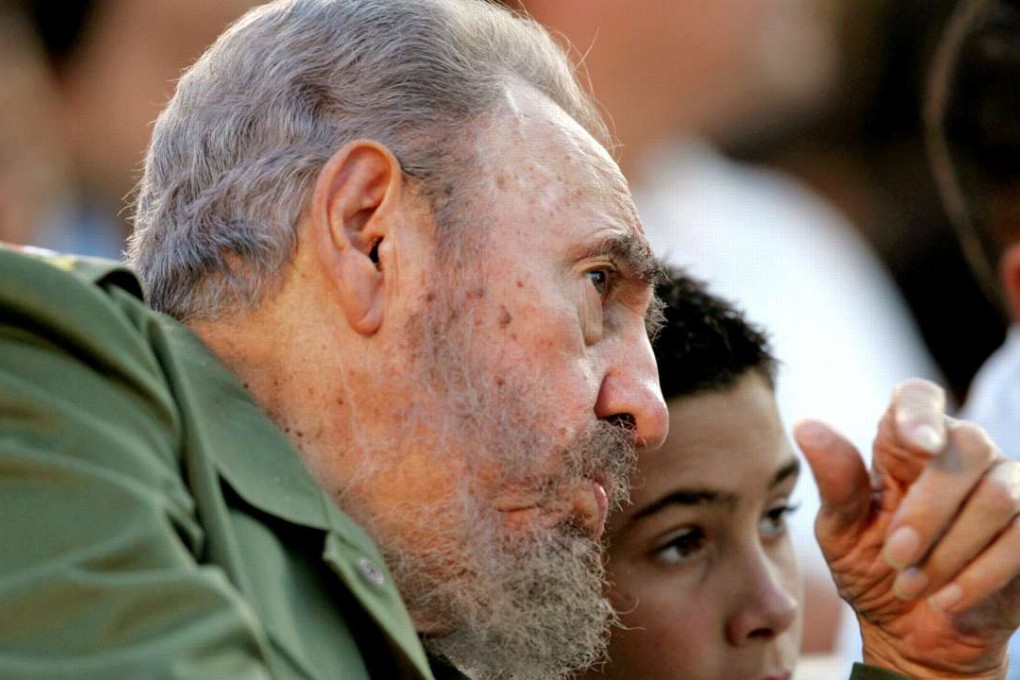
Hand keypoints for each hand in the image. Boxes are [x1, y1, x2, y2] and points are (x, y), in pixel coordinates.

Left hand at [795, 379, 1019, 679]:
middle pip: (965, 447)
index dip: (920, 411)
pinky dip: (979, 574)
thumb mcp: (841, 531)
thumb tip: (806, 426)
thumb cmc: (870, 568)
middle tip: (894, 556)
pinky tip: (945, 599)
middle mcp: (960, 454)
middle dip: (928, 510)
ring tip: (912, 584)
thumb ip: (835, 481)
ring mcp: (1004, 487)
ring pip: (998, 495)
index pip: (918, 398)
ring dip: (950, 549)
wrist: (907, 631)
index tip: (917, 443)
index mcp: (904, 445)